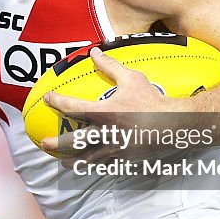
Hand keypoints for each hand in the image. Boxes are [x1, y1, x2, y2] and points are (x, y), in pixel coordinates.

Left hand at [40, 47, 175, 163]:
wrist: (175, 125)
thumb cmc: (152, 100)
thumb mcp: (131, 79)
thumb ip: (110, 66)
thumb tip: (94, 52)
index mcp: (104, 113)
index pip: (72, 108)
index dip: (56, 102)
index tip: (47, 99)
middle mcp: (105, 133)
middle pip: (73, 142)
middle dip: (56, 144)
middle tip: (43, 143)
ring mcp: (115, 149)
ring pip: (88, 159)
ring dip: (73, 161)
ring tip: (64, 163)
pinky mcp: (125, 159)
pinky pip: (105, 164)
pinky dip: (95, 166)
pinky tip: (90, 166)